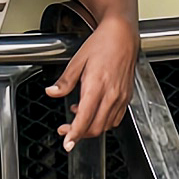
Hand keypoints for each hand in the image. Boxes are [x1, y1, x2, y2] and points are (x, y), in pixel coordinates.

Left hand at [48, 11, 138, 143]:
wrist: (122, 35)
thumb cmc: (101, 44)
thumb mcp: (77, 60)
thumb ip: (65, 81)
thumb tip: (52, 92)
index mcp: (96, 85)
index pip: (84, 118)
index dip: (75, 134)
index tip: (67, 143)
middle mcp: (111, 94)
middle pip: (95, 127)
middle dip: (79, 134)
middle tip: (65, 131)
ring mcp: (121, 97)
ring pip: (106, 125)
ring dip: (90, 127)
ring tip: (76, 117)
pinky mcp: (127, 97)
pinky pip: (115, 118)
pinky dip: (103, 121)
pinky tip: (92, 111)